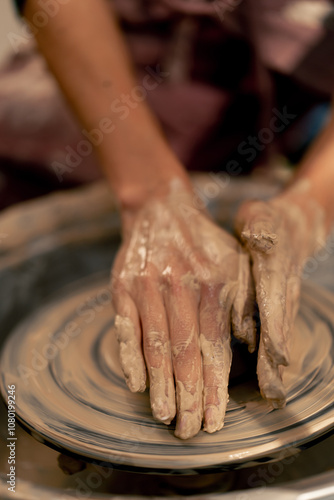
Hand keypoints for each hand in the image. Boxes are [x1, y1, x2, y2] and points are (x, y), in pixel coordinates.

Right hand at [111, 180, 255, 438]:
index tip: (215, 419)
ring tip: (165, 416)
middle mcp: (179, 286)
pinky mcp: (122, 286)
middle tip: (189, 430)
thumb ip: (242, 304)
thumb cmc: (203, 244)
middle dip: (188, 398)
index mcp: (213, 283)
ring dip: (160, 386)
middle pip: (184, 354)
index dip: (215, 387)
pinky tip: (136, 385)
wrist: (161, 210)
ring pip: (155, 346)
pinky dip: (130, 358)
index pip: (215, 347)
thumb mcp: (234, 264)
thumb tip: (246, 349)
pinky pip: (125, 328)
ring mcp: (147, 286)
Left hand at [235, 188, 325, 407]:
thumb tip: (259, 240)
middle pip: (279, 329)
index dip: (276, 332)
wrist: (293, 225)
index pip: (275, 304)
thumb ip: (261, 233)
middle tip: (272, 393)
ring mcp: (285, 300)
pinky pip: (278, 333)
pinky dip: (274, 356)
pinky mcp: (282, 306)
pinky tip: (268, 376)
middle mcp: (284, 291)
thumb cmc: (268, 221)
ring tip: (271, 395)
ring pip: (280, 336)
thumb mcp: (260, 220)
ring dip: (275, 364)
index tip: (278, 359)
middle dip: (275, 362)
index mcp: (275, 270)